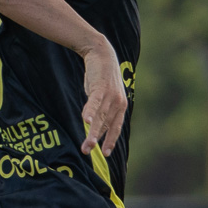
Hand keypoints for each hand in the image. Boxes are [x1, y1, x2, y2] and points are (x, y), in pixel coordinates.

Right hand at [79, 39, 127, 155]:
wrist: (101, 53)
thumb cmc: (101, 77)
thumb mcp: (104, 95)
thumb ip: (102, 109)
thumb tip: (95, 124)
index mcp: (121, 106)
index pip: (116, 127)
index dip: (111, 140)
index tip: (105, 153)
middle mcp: (118, 102)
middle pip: (106, 125)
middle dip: (97, 140)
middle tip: (87, 152)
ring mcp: (110, 95)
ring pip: (100, 117)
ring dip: (92, 132)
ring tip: (86, 145)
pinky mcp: (101, 87)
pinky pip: (95, 103)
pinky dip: (90, 112)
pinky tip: (86, 122)